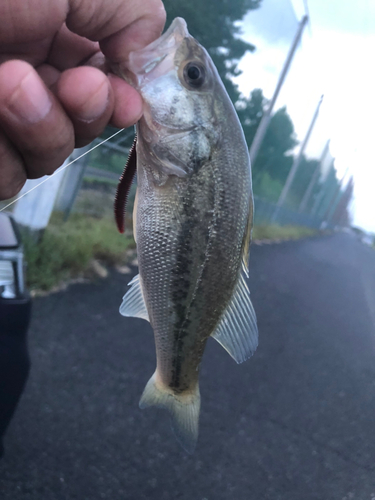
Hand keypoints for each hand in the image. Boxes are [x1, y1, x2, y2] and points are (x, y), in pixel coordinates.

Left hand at [0, 0, 165, 199]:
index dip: (120, 99)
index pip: (100, 81)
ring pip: (47, 158)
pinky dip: (4, 160)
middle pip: (80, 126)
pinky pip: (8, 179)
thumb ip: (131, 12)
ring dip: (44, 132)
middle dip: (87, 115)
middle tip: (77, 89)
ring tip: (10, 85)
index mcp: (48, 33)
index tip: (130, 104)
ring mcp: (0, 116)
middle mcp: (24, 75)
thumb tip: (144, 59)